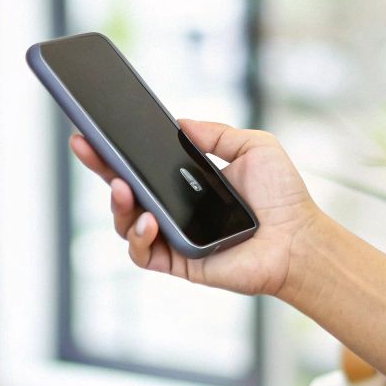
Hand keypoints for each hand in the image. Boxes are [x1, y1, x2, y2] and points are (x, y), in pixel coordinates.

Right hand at [69, 120, 324, 297]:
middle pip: (123, 190)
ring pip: (125, 223)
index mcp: (185, 182)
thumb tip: (180, 123)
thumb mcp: (254, 147)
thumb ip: (216, 133)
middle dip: (100, 167)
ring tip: (123, 189)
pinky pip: (142, 254)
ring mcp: (173, 236)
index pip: (141, 163)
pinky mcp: (178, 262)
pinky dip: (138, 238)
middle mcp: (174, 209)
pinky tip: (148, 222)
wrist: (299, 239)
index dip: (114, 149)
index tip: (93, 128)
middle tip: (86, 146)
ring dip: (117, 205)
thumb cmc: (283, 197)